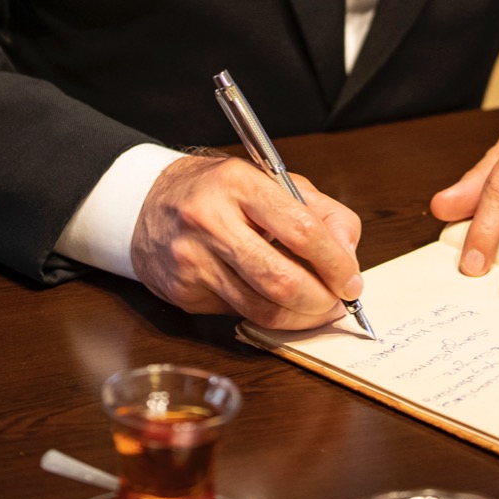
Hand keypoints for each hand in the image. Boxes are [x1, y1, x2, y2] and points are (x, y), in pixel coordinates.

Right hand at [130, 151, 362, 327]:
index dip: (334, 263)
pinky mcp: (184, 292)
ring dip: (300, 317)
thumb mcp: (274, 181)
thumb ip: (321, 213)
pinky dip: (269, 316)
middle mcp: (210, 221)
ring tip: (317, 309)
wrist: (147, 203)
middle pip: (281, 279)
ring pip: (261, 308)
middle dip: (320, 300)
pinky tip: (279, 305)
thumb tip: (348, 258)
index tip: (352, 280)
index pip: (300, 230)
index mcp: (239, 183)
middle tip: (338, 303)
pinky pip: (240, 315)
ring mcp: (193, 260)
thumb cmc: (221, 191)